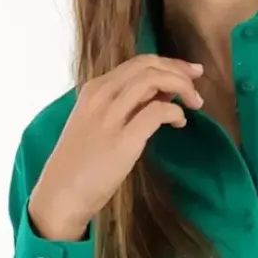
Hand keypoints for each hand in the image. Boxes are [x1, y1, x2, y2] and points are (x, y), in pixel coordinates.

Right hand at [29, 55, 204, 240]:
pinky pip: (157, 111)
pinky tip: (179, 123)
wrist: (60, 194)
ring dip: (182, 87)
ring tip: (194, 103)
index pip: (138, 63)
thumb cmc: (81, 163)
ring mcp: (110, 117)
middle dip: (179, 70)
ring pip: (153, 80)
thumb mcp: (97, 123)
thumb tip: (163, 92)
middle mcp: (101, 96)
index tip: (188, 72)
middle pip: (148, 66)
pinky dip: (175, 112)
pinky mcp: (122, 141)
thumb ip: (126, 105)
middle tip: (198, 83)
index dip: (169, 64)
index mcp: (94, 89)